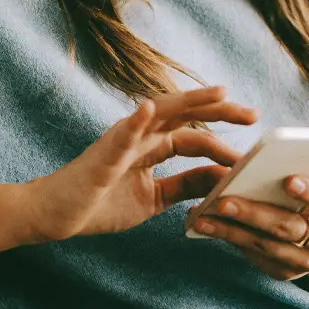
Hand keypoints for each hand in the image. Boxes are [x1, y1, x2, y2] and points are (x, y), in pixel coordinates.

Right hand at [29, 86, 257, 241]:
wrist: (55, 215)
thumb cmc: (100, 202)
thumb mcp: (154, 198)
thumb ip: (184, 185)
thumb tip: (220, 179)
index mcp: (152, 146)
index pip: (194, 134)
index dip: (223, 137)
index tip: (253, 141)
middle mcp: (140, 135)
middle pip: (186, 116)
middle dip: (219, 112)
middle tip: (253, 114)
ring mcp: (121, 141)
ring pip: (160, 114)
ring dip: (189, 102)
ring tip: (218, 93)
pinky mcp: (102, 154)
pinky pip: (120, 134)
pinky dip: (135, 120)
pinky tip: (148, 109)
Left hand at [185, 175, 308, 280]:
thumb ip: (295, 165)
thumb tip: (255, 156)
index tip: (288, 181)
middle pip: (289, 226)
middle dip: (254, 214)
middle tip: (224, 201)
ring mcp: (307, 260)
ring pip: (267, 246)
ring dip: (232, 232)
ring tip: (203, 218)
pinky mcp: (286, 272)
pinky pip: (257, 259)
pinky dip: (233, 242)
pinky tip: (211, 229)